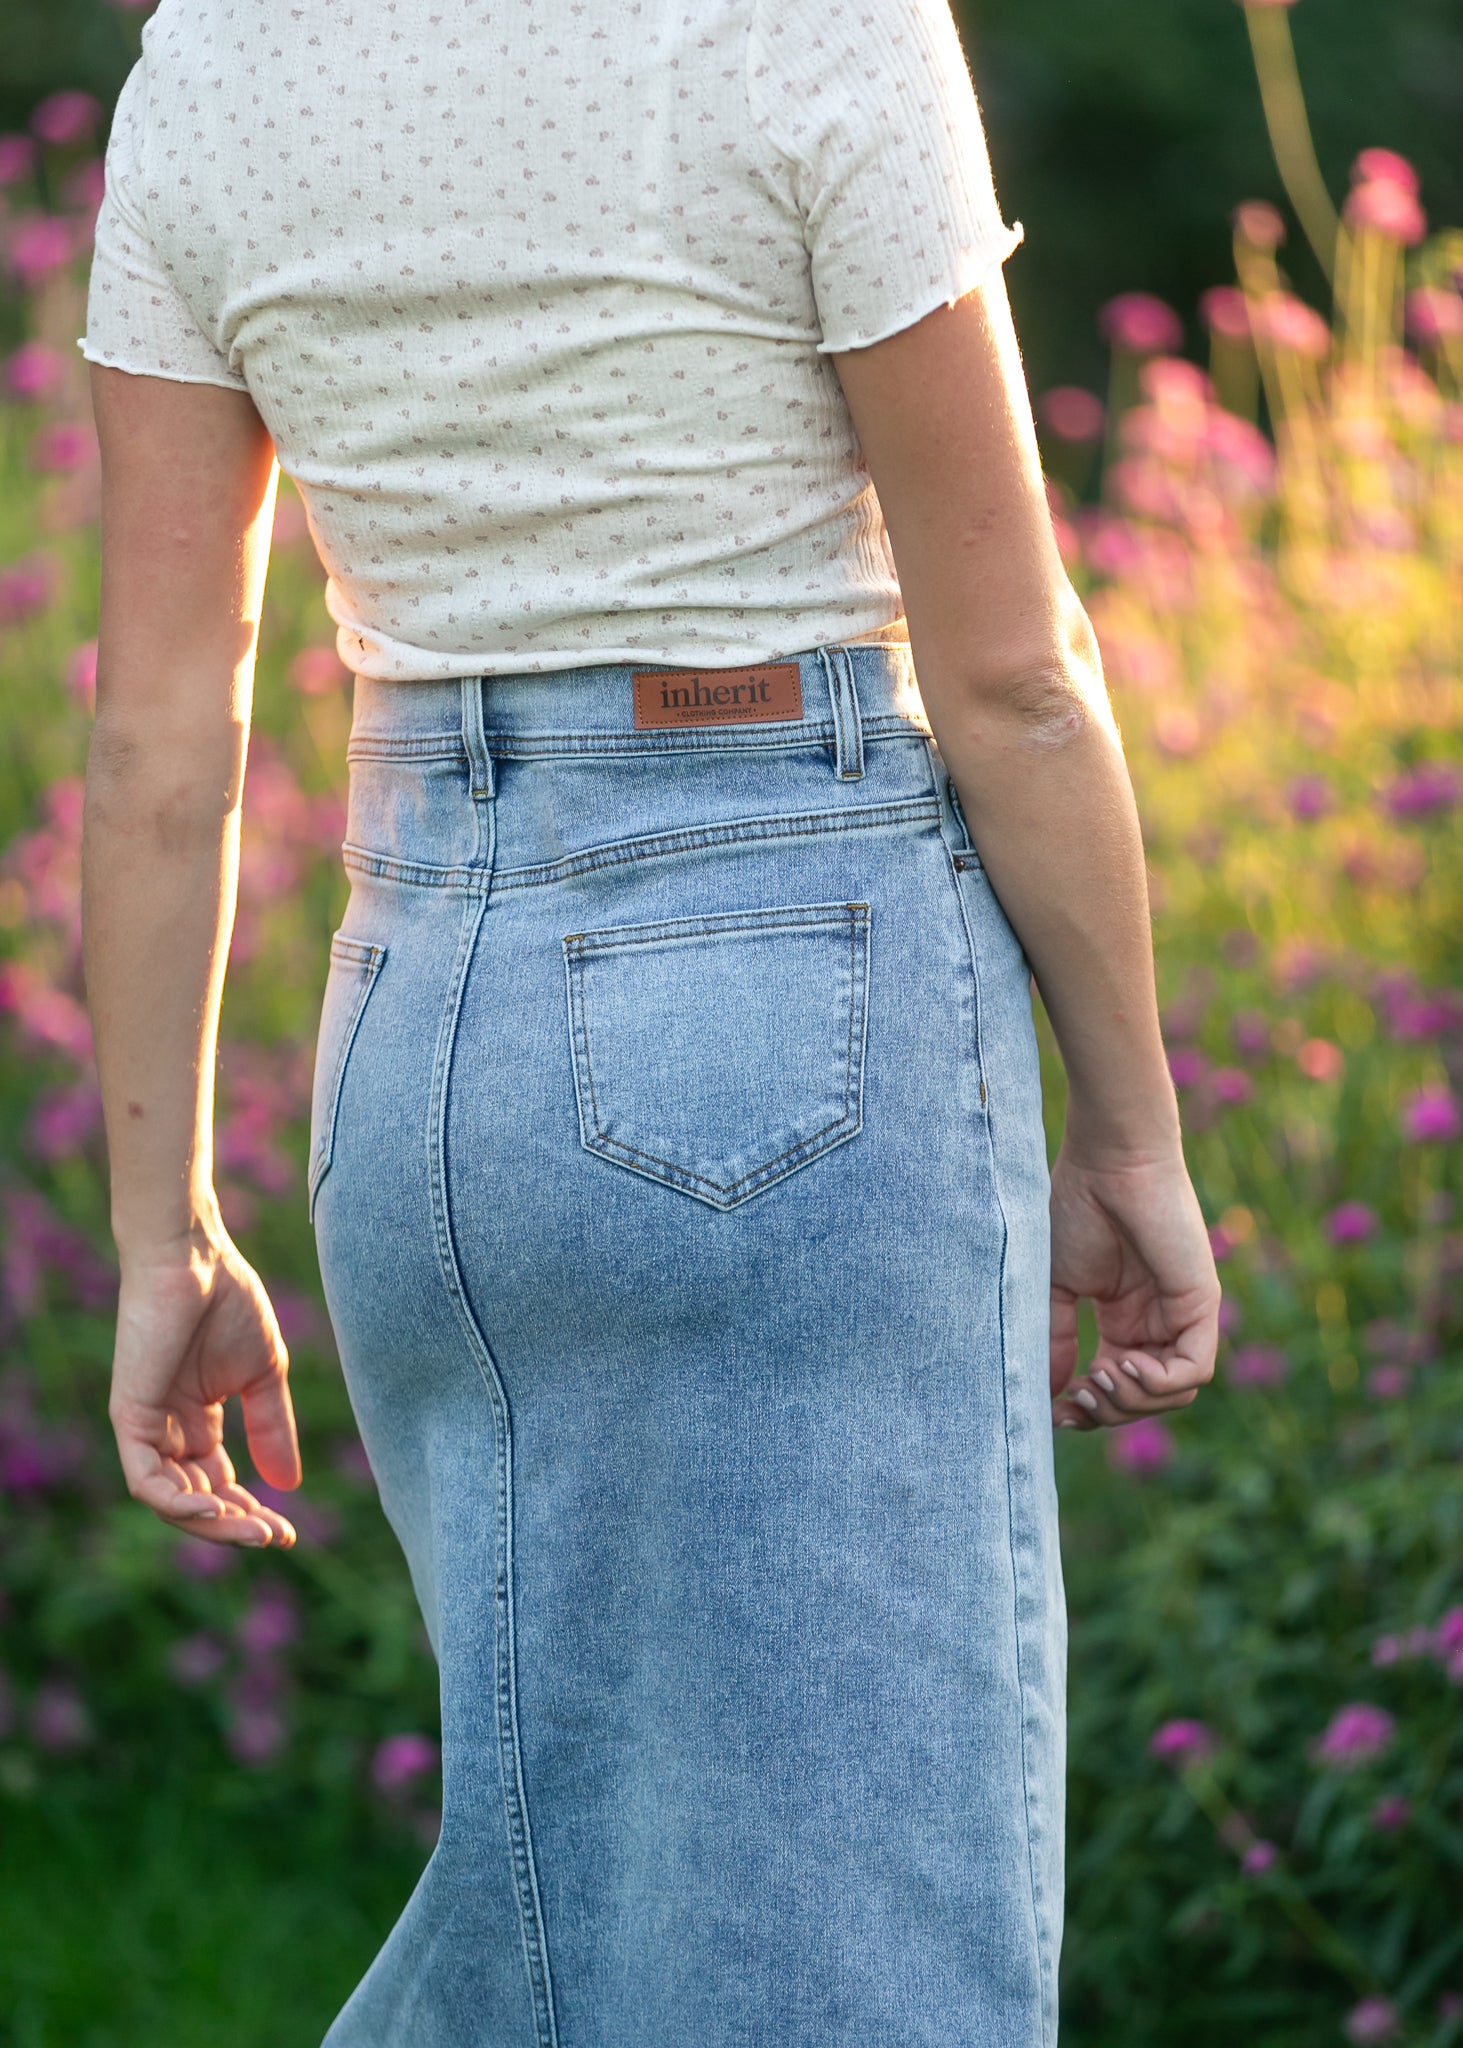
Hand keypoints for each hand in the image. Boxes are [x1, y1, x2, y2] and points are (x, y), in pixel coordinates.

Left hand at [108, 1227, 300, 1545]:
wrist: (195, 1257)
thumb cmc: (228, 1301)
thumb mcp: (264, 1375)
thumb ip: (273, 1428)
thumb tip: (289, 1487)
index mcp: (199, 1420)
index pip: (220, 1485)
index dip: (252, 1512)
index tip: (289, 1532)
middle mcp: (169, 1430)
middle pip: (198, 1501)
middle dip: (236, 1525)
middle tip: (274, 1537)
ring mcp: (147, 1427)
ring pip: (171, 1502)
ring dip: (212, 1523)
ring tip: (254, 1529)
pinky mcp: (130, 1418)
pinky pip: (145, 1482)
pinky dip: (176, 1504)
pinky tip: (212, 1508)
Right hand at [1048, 1143, 1220, 1431]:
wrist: (1106, 1162)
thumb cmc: (1076, 1208)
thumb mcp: (1057, 1288)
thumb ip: (1057, 1339)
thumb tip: (1050, 1395)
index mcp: (1126, 1319)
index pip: (1119, 1386)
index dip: (1090, 1409)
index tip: (1057, 1411)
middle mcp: (1158, 1321)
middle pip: (1147, 1399)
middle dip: (1109, 1412)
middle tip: (1077, 1398)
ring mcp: (1182, 1314)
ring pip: (1174, 1394)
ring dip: (1132, 1401)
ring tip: (1098, 1377)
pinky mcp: (1201, 1304)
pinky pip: (1194, 1370)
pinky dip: (1158, 1383)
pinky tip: (1123, 1364)